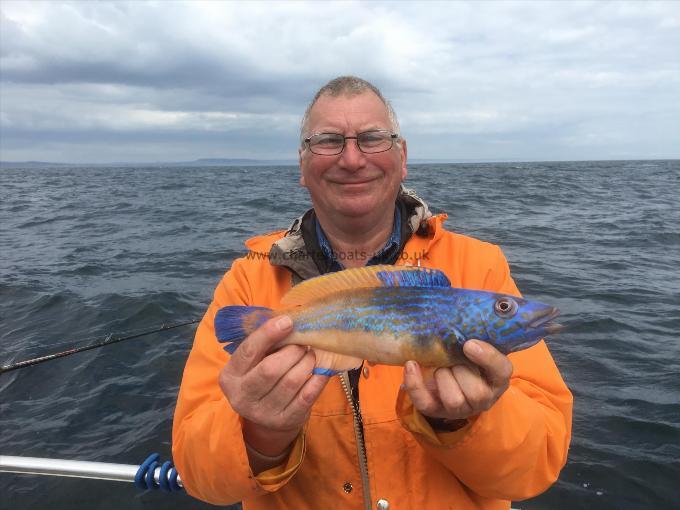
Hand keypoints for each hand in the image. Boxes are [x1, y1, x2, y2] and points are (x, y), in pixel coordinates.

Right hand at [218, 315, 328, 457]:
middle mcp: (242, 397)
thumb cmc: (260, 377)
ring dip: (306, 363)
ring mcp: (263, 413)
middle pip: (271, 369)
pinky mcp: (285, 421)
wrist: (266, 419)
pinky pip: (307, 396)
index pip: (248, 351)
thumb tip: (288, 321)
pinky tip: (320, 370)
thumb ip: (264, 343)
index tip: (288, 321)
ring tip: (310, 355)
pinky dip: (317, 379)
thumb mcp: (253, 362)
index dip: (268, 334)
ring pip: (291, 381)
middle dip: (292, 351)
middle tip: (303, 344)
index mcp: (230, 376)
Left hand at [402, 339, 512, 421]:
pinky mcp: (436, 410)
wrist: (450, 377)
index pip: (502, 371)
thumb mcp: (478, 347)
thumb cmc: (468, 357)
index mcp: (497, 378)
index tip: (469, 343)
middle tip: (452, 357)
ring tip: (439, 366)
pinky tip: (412, 364)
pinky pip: (424, 403)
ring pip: (453, 400)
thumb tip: (462, 318)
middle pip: (476, 392)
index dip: (487, 358)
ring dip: (442, 377)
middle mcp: (483, 398)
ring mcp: (459, 408)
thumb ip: (475, 336)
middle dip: (459, 369)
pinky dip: (415, 384)